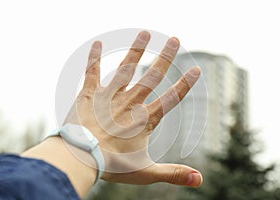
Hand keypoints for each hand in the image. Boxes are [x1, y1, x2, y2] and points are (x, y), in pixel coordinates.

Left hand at [65, 31, 202, 186]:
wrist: (80, 158)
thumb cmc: (111, 166)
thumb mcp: (145, 172)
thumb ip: (172, 173)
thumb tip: (200, 180)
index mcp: (144, 120)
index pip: (170, 99)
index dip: (184, 84)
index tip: (196, 69)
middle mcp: (129, 103)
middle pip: (151, 76)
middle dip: (164, 57)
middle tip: (175, 39)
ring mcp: (109, 96)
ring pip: (126, 69)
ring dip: (136, 51)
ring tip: (145, 33)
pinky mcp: (90, 94)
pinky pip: (93, 72)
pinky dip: (95, 58)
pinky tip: (98, 43)